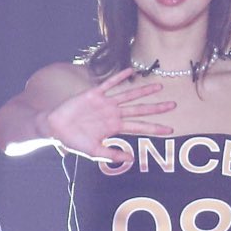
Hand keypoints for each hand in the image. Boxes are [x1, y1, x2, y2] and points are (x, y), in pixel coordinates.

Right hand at [45, 67, 174, 160]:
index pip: (140, 127)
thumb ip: (112, 155)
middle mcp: (113, 114)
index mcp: (115, 127)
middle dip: (156, 108)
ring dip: (143, 91)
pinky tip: (131, 71)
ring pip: (128, 95)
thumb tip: (131, 159)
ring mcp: (105, 103)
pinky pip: (109, 83)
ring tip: (159, 86)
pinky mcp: (94, 94)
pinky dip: (119, 77)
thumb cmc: (74, 141)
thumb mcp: (94, 152)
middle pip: (140, 110)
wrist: (56, 128)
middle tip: (174, 105)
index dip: (155, 128)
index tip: (171, 130)